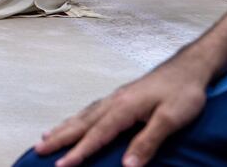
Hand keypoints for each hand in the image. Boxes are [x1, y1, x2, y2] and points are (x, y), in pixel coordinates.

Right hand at [34, 57, 208, 166]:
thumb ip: (147, 141)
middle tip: (38, 149)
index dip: (78, 152)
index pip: (96, 135)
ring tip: (46, 137)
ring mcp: (114, 98)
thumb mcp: (170, 119)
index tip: (61, 165)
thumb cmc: (182, 93)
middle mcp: (112, 102)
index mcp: (122, 108)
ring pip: (83, 115)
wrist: (188, 68)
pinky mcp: (119, 98)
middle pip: (81, 123)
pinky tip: (73, 123)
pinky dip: (76, 119)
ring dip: (63, 127)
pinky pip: (90, 111)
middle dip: (59, 138)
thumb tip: (127, 165)